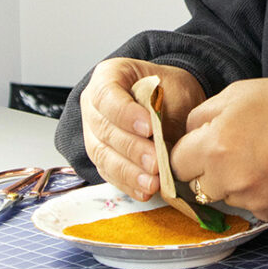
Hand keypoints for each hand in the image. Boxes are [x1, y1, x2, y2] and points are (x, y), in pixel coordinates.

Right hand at [79, 58, 205, 200]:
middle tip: (155, 162)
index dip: (125, 114)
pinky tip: (144, 191)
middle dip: (132, 149)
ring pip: (103, 155)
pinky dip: (128, 184)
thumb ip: (164, 111)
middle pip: (104, 129)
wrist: (171, 99)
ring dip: (129, 172)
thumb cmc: (170, 89)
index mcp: (108, 77)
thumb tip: (161, 140)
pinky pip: (109, 173)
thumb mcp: (174, 89)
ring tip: (152, 182)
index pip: (107, 95)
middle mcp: (94, 105)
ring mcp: (93, 132)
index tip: (149, 128)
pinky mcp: (102, 156)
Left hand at [170, 78, 267, 224]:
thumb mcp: (242, 92)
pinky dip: (262, 193)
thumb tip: (189, 133)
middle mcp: (229, 181)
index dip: (190, 151)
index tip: (204, 143)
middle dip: (211, 169)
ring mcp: (252, 202)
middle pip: (200, 185)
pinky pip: (254, 206)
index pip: (177, 163)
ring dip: (237, 182)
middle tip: (239, 149)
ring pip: (228, 196)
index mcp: (215, 147)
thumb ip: (205, 114)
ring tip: (266, 158)